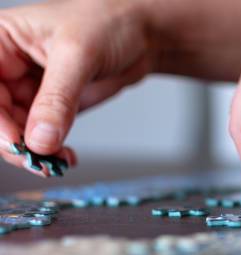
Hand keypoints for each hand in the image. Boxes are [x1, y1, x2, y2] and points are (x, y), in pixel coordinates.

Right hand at [0, 0, 153, 175]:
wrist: (143, 34)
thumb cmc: (108, 23)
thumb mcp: (78, 56)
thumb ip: (58, 99)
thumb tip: (40, 139)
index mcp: (1, 42)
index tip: (18, 142)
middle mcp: (9, 67)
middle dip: (16, 142)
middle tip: (41, 161)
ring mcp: (31, 88)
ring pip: (17, 130)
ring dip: (35, 151)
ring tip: (57, 162)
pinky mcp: (52, 106)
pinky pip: (40, 135)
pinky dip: (51, 150)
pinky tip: (65, 157)